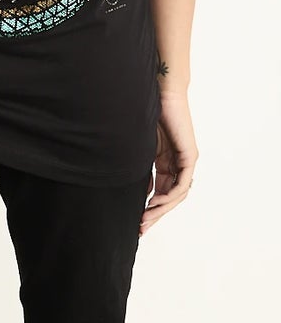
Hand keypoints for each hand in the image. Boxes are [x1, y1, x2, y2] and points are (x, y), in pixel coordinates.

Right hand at [139, 90, 197, 234]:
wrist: (161, 94)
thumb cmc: (147, 113)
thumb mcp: (140, 147)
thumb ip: (139, 166)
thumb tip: (133, 187)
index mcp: (166, 162)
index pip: (160, 191)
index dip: (149, 208)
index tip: (136, 221)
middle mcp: (178, 164)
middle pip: (170, 197)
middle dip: (155, 214)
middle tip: (141, 228)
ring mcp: (186, 160)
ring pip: (177, 194)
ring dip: (161, 209)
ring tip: (145, 218)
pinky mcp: (189, 156)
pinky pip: (182, 183)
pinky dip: (170, 195)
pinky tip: (156, 203)